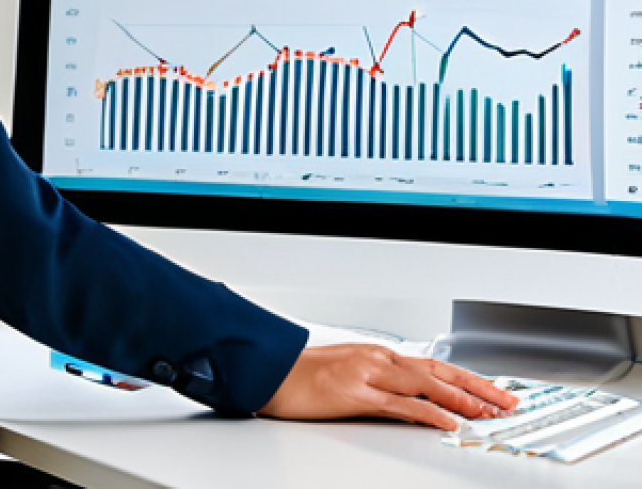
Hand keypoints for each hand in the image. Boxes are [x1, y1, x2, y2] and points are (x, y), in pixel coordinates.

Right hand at [259, 344, 518, 429]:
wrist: (270, 370)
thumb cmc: (304, 374)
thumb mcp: (348, 373)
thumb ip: (380, 384)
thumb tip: (411, 402)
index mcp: (378, 355)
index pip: (433, 366)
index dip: (467, 379)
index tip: (493, 392)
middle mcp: (378, 359)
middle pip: (438, 371)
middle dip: (477, 387)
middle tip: (508, 401)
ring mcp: (367, 374)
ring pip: (425, 383)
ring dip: (461, 398)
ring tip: (489, 412)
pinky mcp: (354, 394)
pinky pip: (398, 404)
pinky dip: (427, 412)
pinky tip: (447, 421)